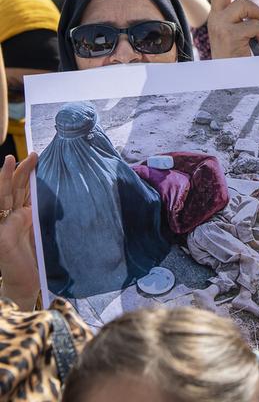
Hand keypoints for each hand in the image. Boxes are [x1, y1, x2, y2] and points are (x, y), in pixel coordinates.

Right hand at [0, 153, 38, 309]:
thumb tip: (70, 193)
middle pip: (15, 188)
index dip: (29, 173)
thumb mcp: (49, 230)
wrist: (30, 285)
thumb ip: (51, 214)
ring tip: (9, 160)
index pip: (25, 189)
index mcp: (25, 215)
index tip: (38, 157)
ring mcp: (4, 225)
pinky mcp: (1, 235)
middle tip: (32, 154)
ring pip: (3, 196)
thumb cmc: (41, 259)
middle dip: (21, 170)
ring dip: (5, 178)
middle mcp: (12, 217)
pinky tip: (0, 187)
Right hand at [207, 0, 258, 57]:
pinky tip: (258, 43)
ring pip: (245, 4)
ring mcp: (219, 25)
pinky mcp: (228, 34)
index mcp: (218, 16)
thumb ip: (248, 20)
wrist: (229, 80)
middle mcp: (215, 17)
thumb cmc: (238, 58)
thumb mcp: (241, 35)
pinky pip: (255, 24)